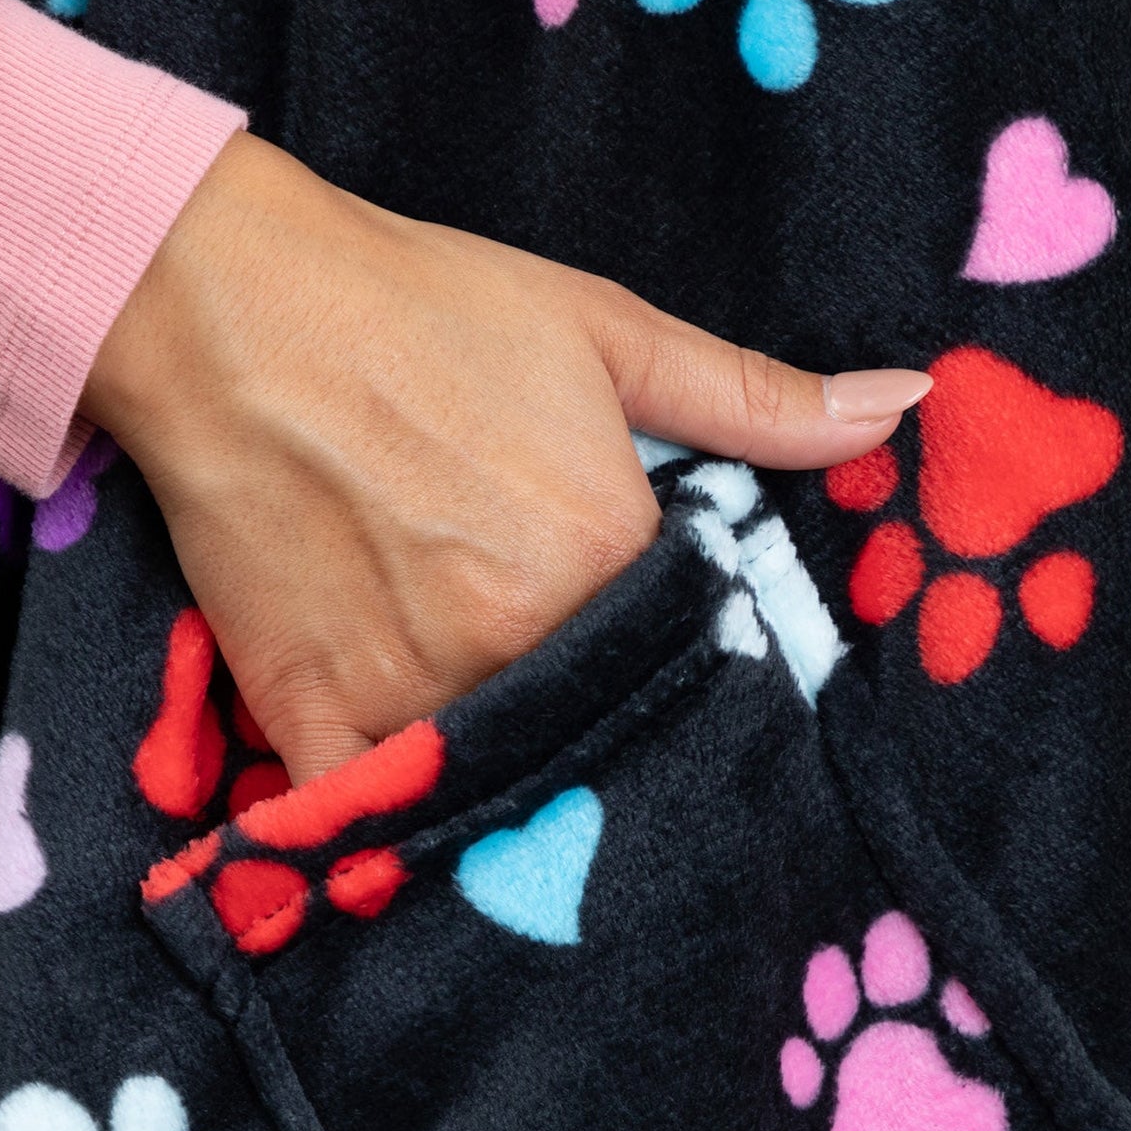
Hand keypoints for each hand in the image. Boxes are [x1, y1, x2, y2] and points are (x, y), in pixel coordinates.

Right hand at [82, 131, 929, 781]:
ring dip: (516, 777)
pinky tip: (420, 808)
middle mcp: (519, 641)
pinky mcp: (316, 721)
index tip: (663, 662)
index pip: (687, 661)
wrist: (223, 307)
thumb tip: (906, 409)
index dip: (681, 666)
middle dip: (605, 730)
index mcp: (606, 556)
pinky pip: (373, 815)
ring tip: (506, 749)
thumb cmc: (419, 310)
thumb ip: (757, 398)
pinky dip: (396, 822)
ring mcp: (414, 692)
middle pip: (598, 730)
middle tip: (583, 706)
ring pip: (500, 780)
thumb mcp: (606, 332)